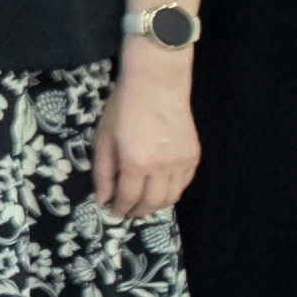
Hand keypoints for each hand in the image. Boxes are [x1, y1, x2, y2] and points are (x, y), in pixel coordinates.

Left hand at [97, 62, 198, 221]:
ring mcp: (181, 162)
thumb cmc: (124, 107)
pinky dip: (172, 191)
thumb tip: (103, 199)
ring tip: (144, 203)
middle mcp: (162, 167)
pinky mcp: (193, 155)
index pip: (128, 198)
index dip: (120, 208)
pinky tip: (161, 188)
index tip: (114, 212)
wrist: (157, 84)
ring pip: (172, 197)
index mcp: (135, 163)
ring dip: (156, 205)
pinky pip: (184, 183)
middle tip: (128, 212)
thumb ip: (103, 172)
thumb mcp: (104, 138)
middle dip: (138, 211)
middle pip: (152, 203)